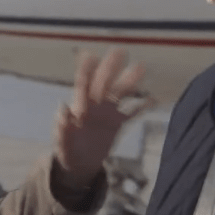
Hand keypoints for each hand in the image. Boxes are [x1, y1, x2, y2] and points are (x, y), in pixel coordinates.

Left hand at [54, 48, 155, 188]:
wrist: (78, 163)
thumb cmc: (66, 149)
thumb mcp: (61, 140)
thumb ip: (62, 126)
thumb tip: (63, 109)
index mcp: (79, 106)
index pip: (83, 84)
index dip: (86, 70)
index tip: (91, 55)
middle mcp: (94, 105)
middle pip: (104, 82)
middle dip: (111, 67)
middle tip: (121, 51)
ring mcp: (107, 113)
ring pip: (120, 93)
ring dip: (130, 81)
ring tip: (141, 67)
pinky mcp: (117, 124)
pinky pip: (132, 113)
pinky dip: (142, 106)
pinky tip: (153, 99)